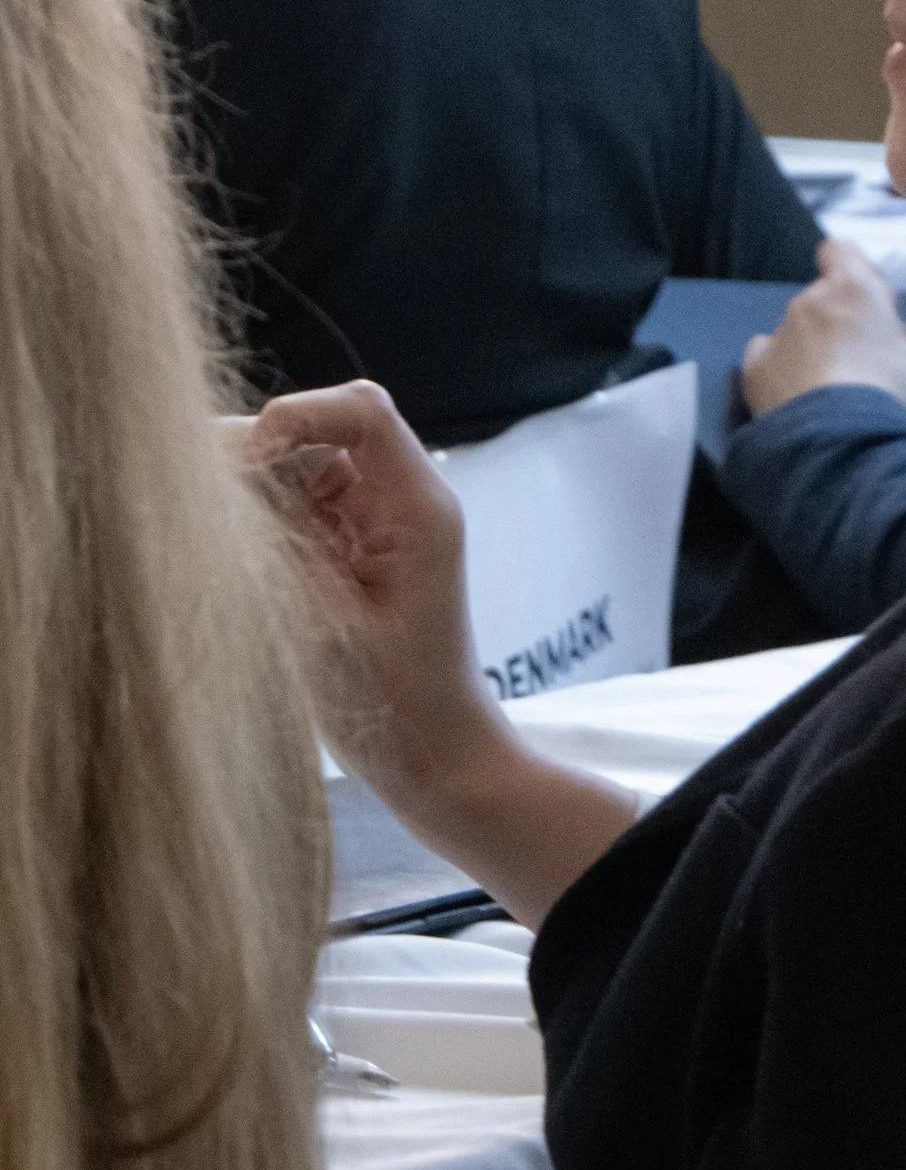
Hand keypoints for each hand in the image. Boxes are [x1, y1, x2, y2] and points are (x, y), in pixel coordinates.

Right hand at [244, 382, 502, 824]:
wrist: (433, 756)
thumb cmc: (396, 703)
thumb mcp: (327, 628)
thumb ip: (279, 550)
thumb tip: (221, 486)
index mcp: (417, 506)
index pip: (361, 413)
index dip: (295, 418)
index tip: (242, 469)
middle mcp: (396, 499)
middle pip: (319, 429)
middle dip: (256, 455)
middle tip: (209, 512)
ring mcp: (369, 521)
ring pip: (294, 464)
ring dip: (249, 490)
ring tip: (219, 541)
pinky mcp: (343, 548)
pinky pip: (291, 505)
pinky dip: (254, 520)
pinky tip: (232, 556)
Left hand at [740, 237, 905, 417]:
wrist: (839, 435)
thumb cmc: (890, 388)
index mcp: (853, 287)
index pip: (841, 250)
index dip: (856, 270)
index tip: (872, 301)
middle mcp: (809, 300)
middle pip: (824, 297)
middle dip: (841, 319)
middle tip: (863, 359)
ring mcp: (778, 332)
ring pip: (797, 328)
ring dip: (813, 346)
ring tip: (832, 388)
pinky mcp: (755, 367)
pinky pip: (767, 355)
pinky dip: (781, 367)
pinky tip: (798, 392)